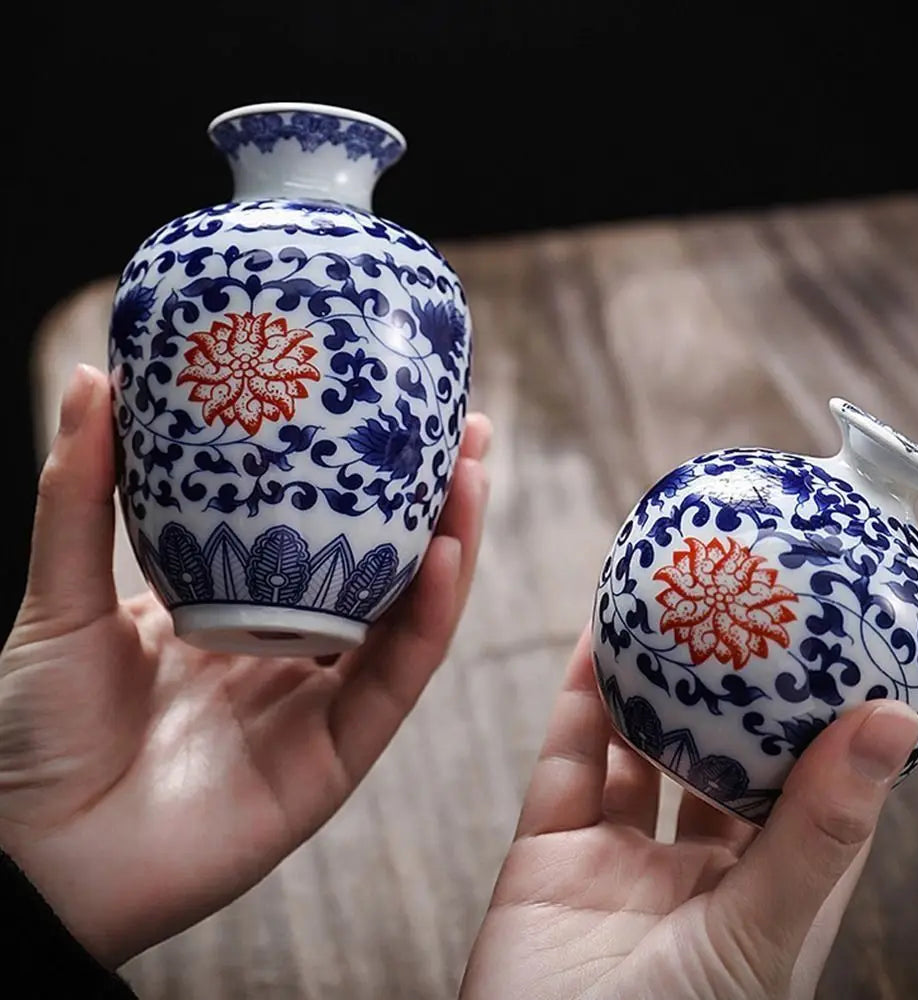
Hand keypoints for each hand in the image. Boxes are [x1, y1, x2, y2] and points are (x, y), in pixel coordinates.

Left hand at [0, 364, 490, 966]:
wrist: (28, 856)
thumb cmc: (34, 732)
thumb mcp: (62, 594)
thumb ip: (81, 494)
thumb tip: (97, 380)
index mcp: (239, 615)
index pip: (326, 538)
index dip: (366, 479)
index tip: (393, 408)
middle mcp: (291, 656)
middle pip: (386, 572)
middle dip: (435, 502)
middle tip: (466, 429)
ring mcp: (318, 708)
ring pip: (409, 620)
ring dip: (453, 548)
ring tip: (473, 474)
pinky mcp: (335, 760)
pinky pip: (396, 681)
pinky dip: (427, 619)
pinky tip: (445, 554)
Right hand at [461, 629, 917, 999]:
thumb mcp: (761, 934)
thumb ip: (816, 830)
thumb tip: (891, 723)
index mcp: (768, 900)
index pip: (815, 796)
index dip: (828, 727)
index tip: (834, 649)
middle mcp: (699, 875)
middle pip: (720, 762)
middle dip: (729, 693)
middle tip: (741, 607)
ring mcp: (622, 862)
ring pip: (639, 751)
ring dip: (650, 685)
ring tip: (668, 607)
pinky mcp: (551, 852)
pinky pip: (568, 761)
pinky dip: (580, 701)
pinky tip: (595, 642)